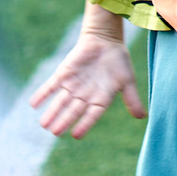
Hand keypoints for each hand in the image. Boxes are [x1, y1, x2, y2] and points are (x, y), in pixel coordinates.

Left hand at [29, 24, 143, 137]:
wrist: (105, 40)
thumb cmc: (118, 61)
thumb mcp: (127, 80)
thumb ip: (132, 99)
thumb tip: (143, 117)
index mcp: (100, 100)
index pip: (91, 115)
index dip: (84, 124)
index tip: (76, 135)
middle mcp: (84, 96)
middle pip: (72, 111)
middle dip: (63, 120)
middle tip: (54, 132)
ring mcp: (72, 85)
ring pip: (60, 102)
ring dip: (51, 112)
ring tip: (43, 124)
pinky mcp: (63, 74)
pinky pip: (50, 86)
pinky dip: (42, 94)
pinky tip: (33, 104)